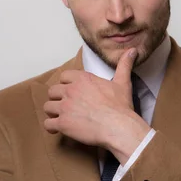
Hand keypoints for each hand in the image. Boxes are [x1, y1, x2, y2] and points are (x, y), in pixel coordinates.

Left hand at [43, 48, 150, 163]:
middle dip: (57, 99)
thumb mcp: (123, 83)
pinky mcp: (63, 124)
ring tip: (61, 118)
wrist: (119, 127)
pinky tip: (57, 130)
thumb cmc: (121, 106)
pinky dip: (51, 128)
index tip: (72, 92)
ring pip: (48, 107)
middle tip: (66, 106)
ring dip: (53, 113)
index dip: (66, 85)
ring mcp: (65, 107)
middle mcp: (70, 91)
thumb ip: (124, 65)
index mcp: (82, 79)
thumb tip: (133, 50)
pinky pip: (48, 124)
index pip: (64, 77)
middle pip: (52, 91)